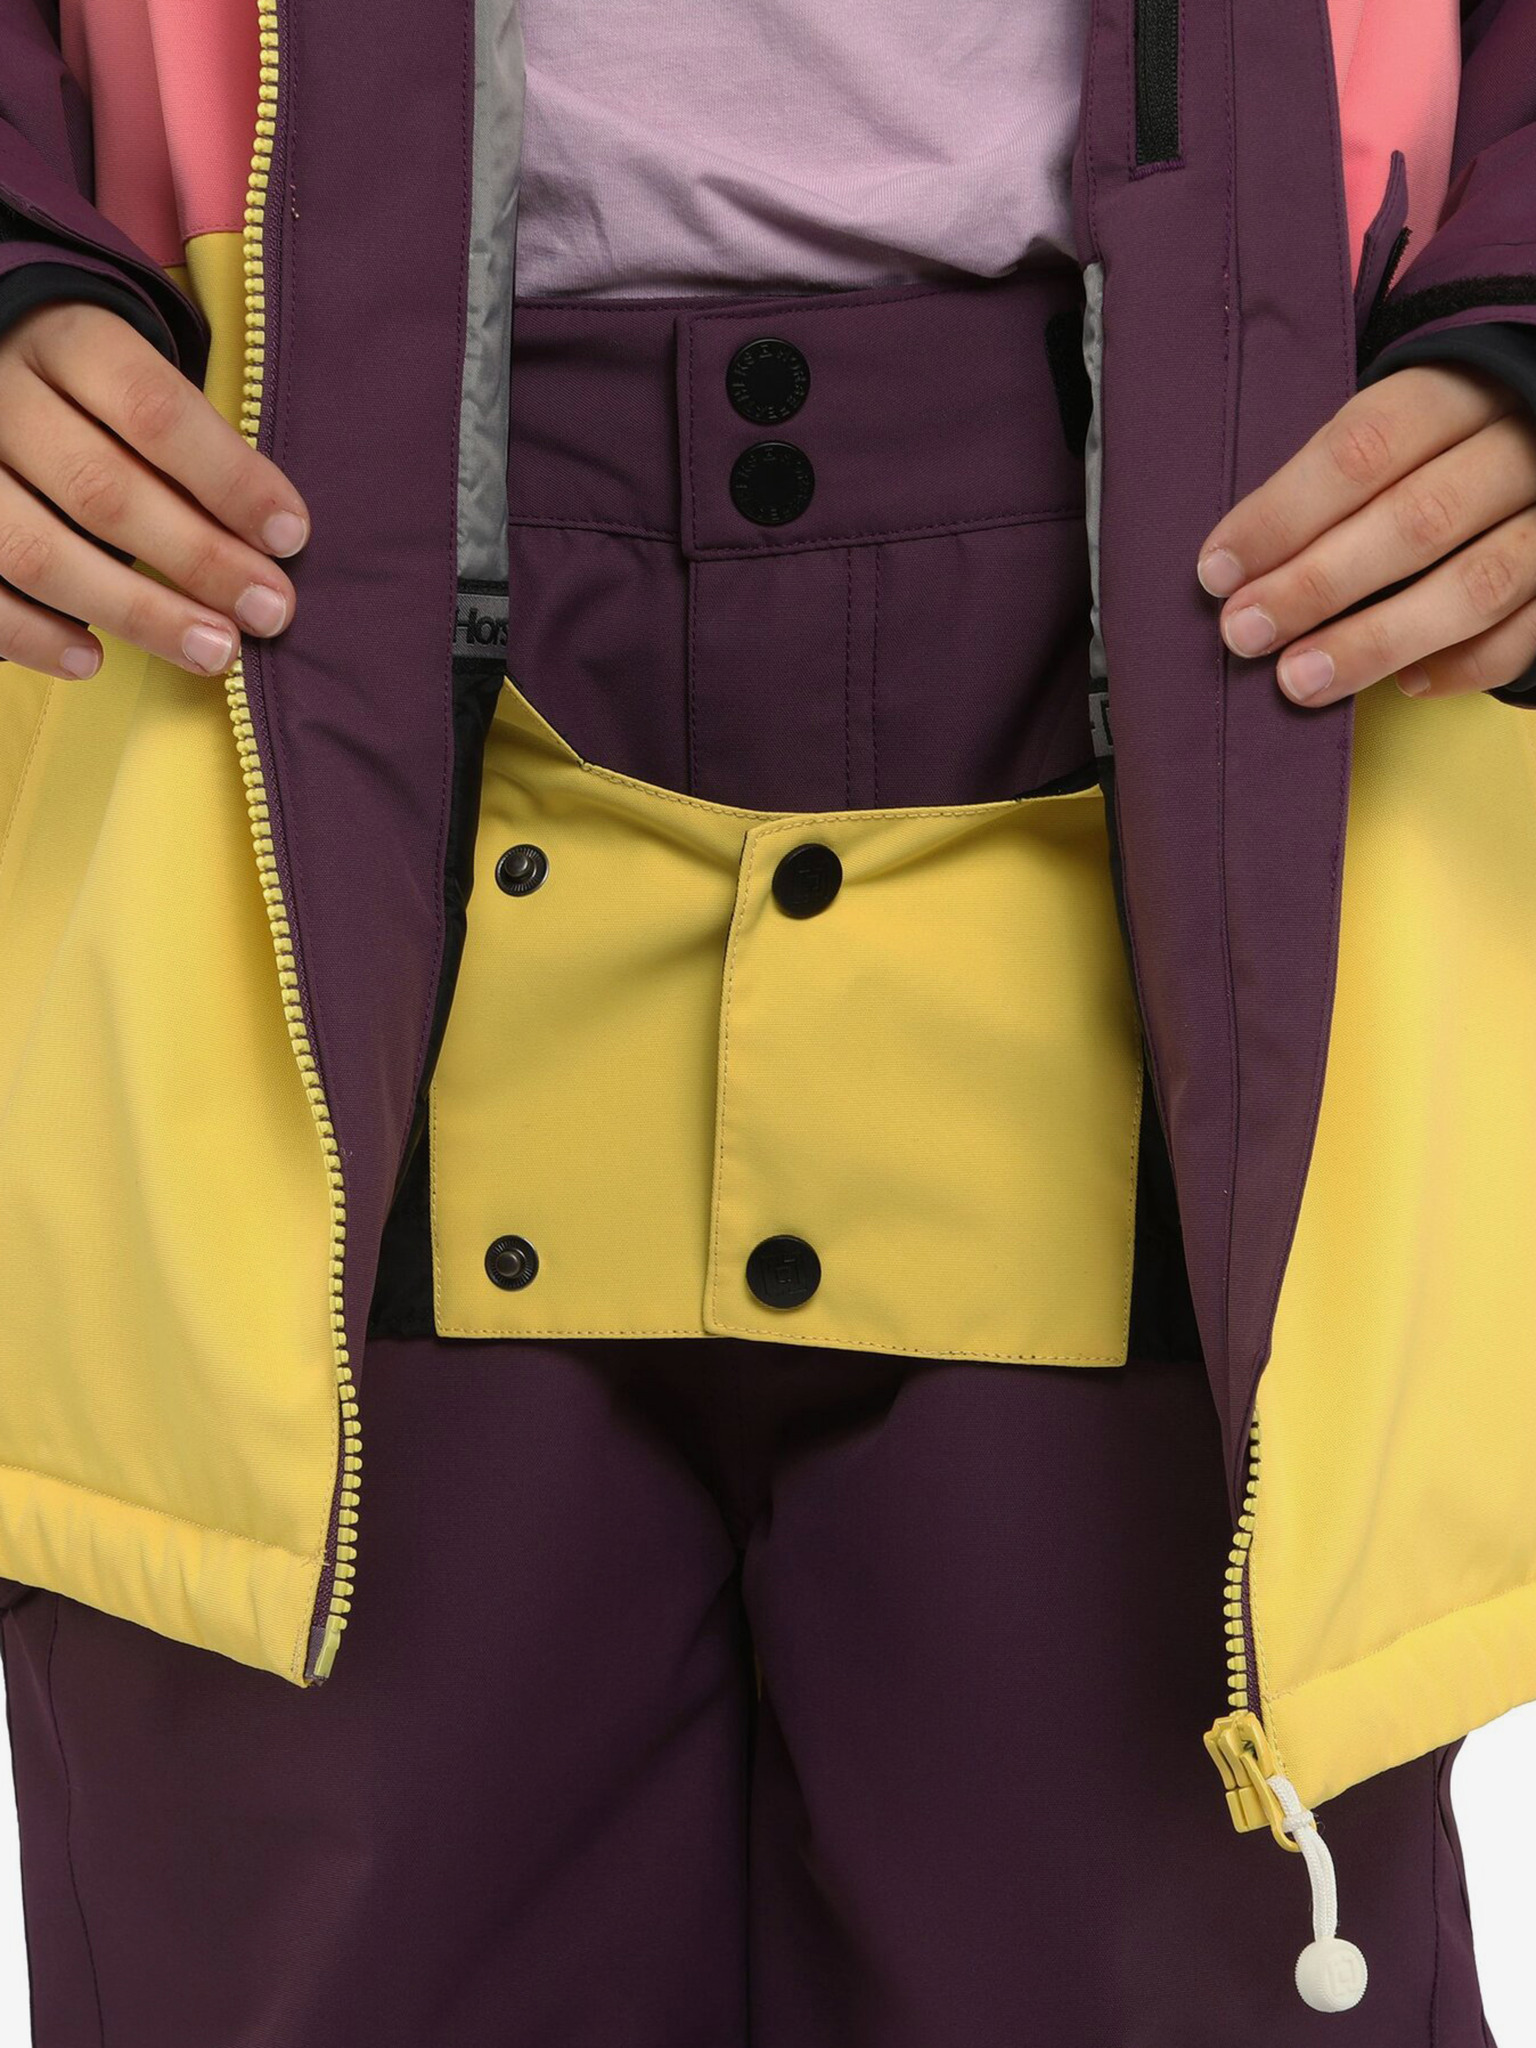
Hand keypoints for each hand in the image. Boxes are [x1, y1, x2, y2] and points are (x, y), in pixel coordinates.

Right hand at [0, 300, 308, 681]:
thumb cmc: (93, 390)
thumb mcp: (137, 375)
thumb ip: (192, 437)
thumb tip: (274, 535)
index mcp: (68, 341)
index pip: (154, 410)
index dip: (229, 479)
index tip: (289, 536)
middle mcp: (2, 393)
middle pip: (102, 490)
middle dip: (199, 561)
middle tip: (269, 611)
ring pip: (36, 552)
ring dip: (136, 613)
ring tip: (214, 651)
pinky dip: (33, 635)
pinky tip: (93, 659)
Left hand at [1196, 361, 1535, 703]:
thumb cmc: (1449, 440)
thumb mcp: (1403, 424)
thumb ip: (1337, 477)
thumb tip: (1236, 563)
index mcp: (1464, 390)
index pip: (1365, 447)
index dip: (1285, 513)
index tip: (1218, 570)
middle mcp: (1524, 446)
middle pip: (1416, 519)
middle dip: (1317, 586)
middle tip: (1245, 634)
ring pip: (1476, 585)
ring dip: (1376, 641)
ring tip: (1299, 681)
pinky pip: (1528, 632)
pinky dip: (1465, 665)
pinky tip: (1405, 686)